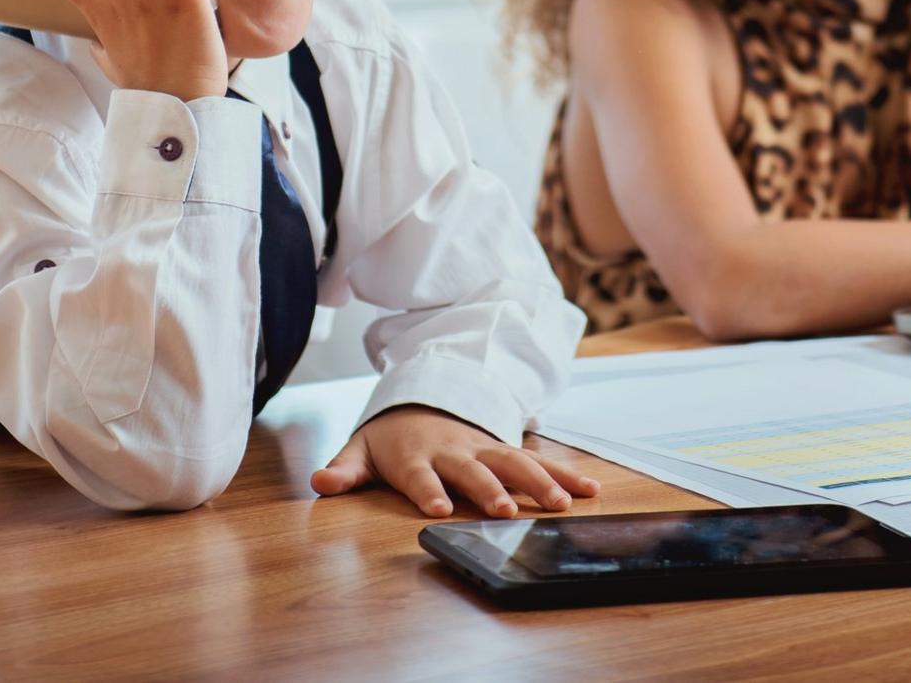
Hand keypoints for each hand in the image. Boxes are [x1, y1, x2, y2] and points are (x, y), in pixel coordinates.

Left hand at [309, 405, 601, 518]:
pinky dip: (565, 474)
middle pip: (474, 469)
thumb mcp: (360, 449)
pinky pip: (538, 461)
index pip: (421, 474)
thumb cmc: (390, 437)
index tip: (438, 509)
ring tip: (561, 505)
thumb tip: (320, 480)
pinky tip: (590, 490)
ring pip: (514, 463)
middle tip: (505, 510)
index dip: (428, 490)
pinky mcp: (505, 450)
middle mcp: (454, 449)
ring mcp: (484, 447)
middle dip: (490, 488)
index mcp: (415, 453)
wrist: (422, 399)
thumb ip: (344, 469)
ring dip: (538, 482)